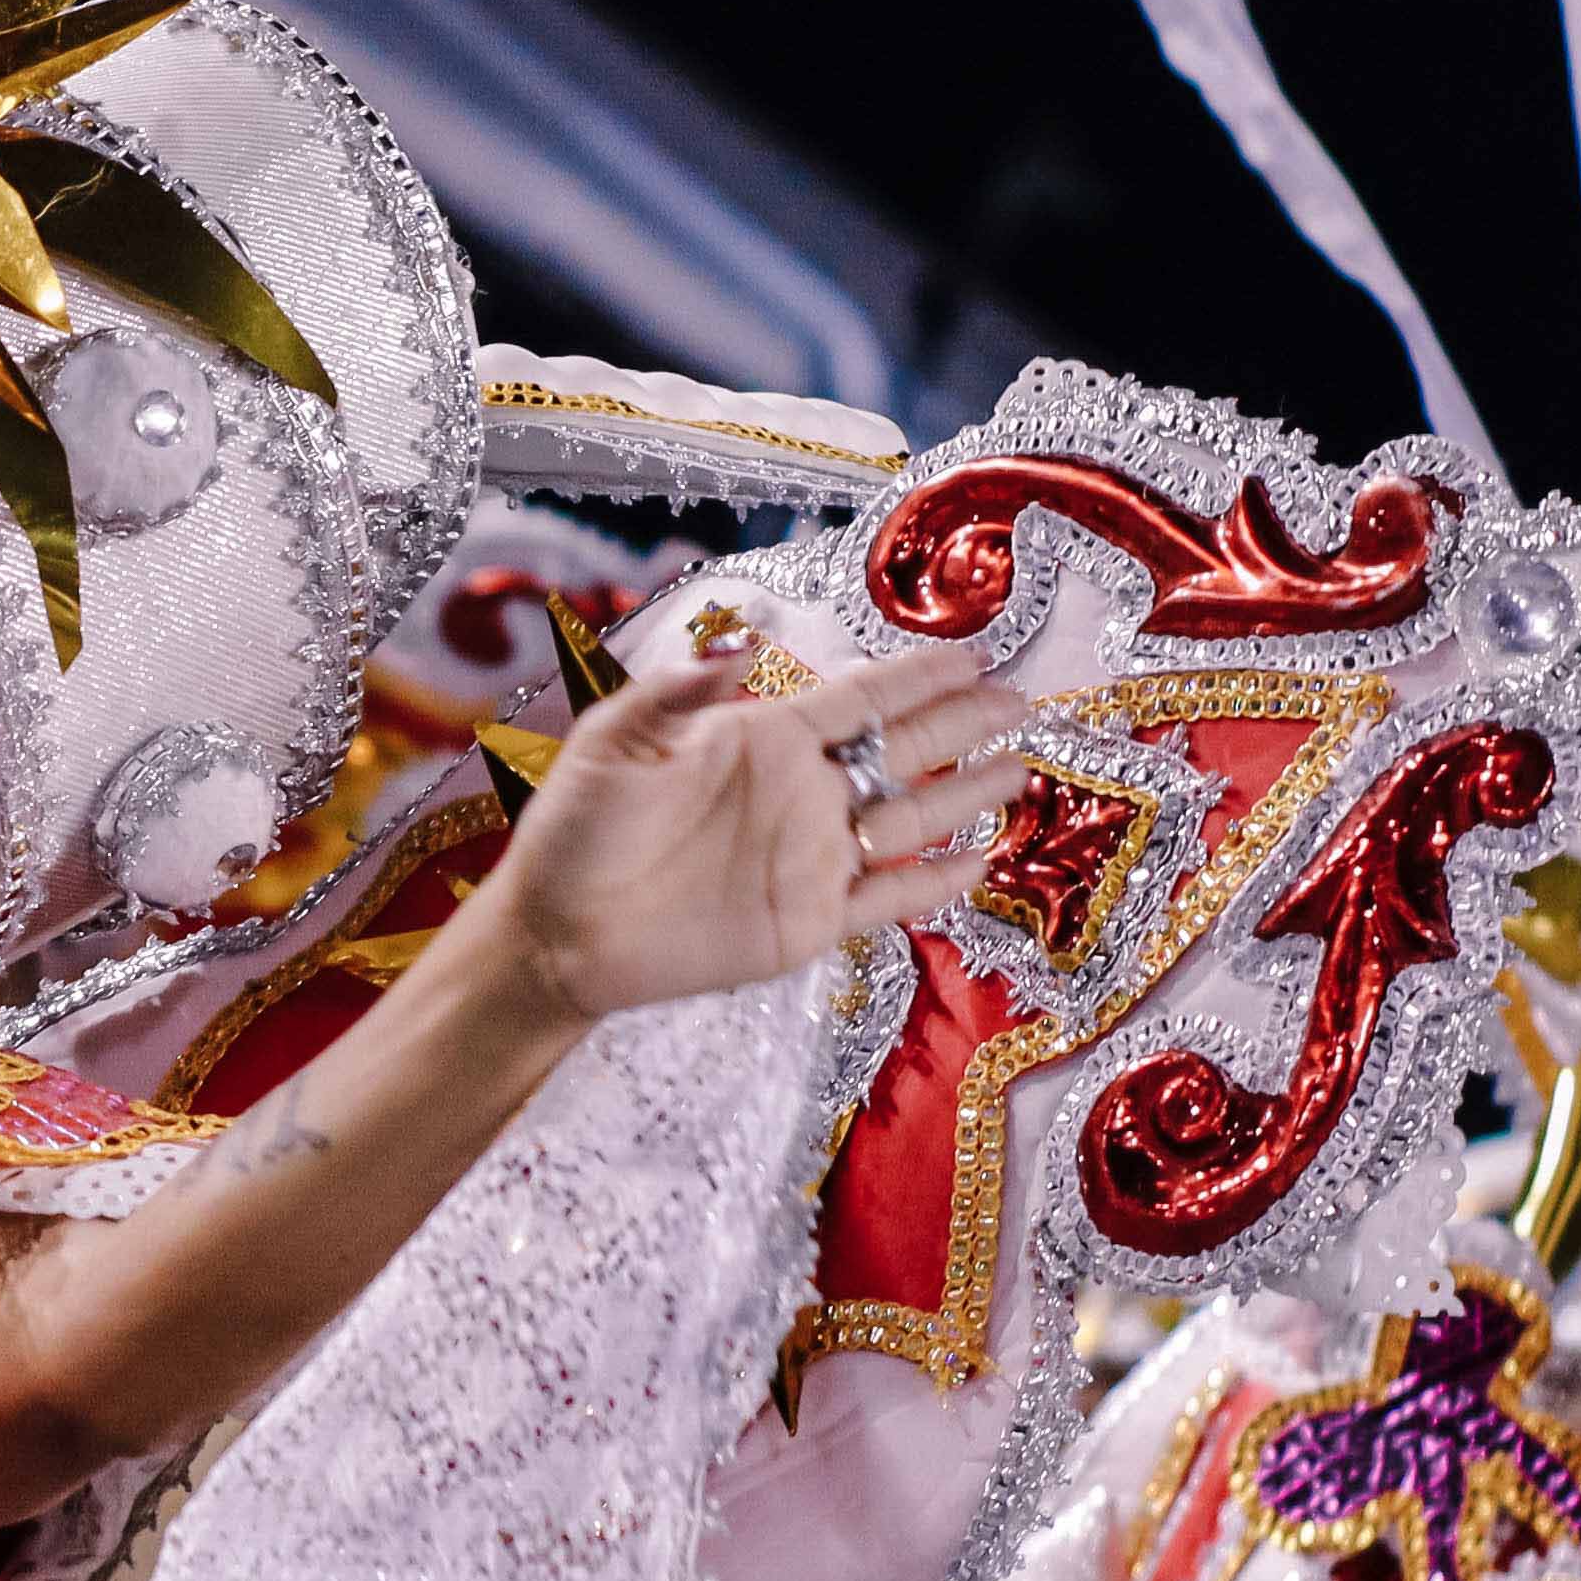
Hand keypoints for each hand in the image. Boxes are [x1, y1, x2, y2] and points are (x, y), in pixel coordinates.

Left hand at [474, 636, 1027, 1024]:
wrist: (557, 933)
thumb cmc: (573, 830)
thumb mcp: (610, 743)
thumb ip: (675, 693)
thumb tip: (737, 648)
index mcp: (759, 740)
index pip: (857, 699)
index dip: (916, 677)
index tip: (973, 653)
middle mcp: (797, 793)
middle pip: (899, 749)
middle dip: (961, 724)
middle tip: (1023, 700)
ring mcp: (808, 858)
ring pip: (906, 819)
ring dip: (964, 796)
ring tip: (1020, 769)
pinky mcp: (807, 921)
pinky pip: (884, 898)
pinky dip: (930, 882)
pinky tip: (978, 862)